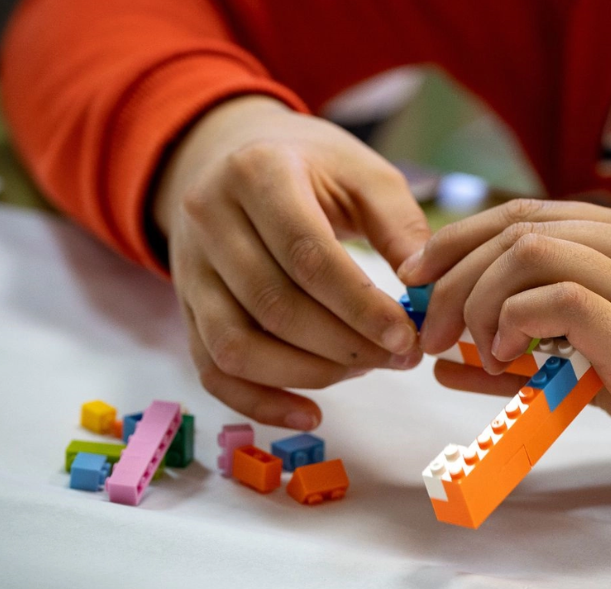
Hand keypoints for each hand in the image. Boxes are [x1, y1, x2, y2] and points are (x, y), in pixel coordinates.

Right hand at [153, 96, 426, 429]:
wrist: (231, 154)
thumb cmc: (312, 167)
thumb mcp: (363, 173)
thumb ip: (400, 225)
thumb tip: (426, 288)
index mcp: (257, 173)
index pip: (307, 255)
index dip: (359, 305)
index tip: (407, 336)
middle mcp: (209, 219)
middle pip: (273, 306)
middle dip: (345, 345)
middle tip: (400, 357)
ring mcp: (189, 268)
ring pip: (237, 346)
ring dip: (308, 374)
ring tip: (363, 368)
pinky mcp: (184, 307)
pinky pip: (213, 371)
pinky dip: (260, 403)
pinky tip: (310, 414)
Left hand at [398, 200, 610, 501]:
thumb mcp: (610, 356)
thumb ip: (534, 348)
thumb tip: (446, 361)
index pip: (528, 213)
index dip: (459, 239)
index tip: (416, 276)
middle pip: (519, 227)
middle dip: (453, 275)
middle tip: (426, 326)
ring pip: (533, 251)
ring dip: (479, 301)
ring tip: (475, 350)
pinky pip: (561, 300)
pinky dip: (513, 323)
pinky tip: (505, 359)